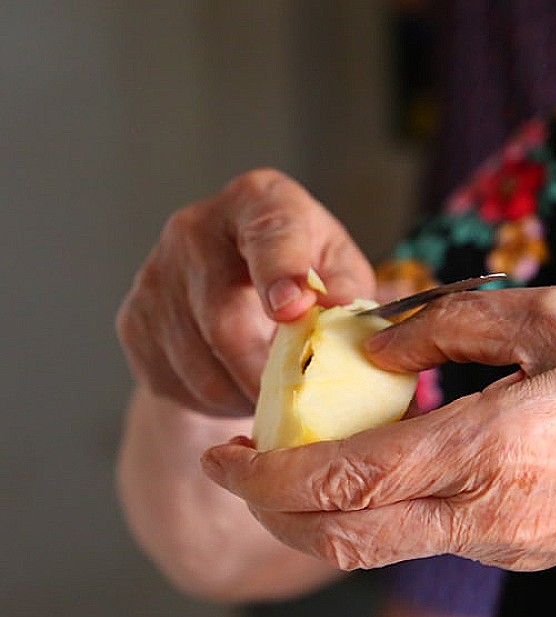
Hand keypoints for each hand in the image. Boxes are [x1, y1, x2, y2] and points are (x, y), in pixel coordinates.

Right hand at [116, 169, 375, 416]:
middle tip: (295, 396)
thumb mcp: (340, 270)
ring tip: (272, 391)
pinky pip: (177, 380)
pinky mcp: (134, 320)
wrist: (240, 293)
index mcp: (260, 202)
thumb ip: (345, 287)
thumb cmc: (305, 274)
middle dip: (264, 369)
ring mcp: (156, 273)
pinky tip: (237, 387)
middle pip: (226, 318)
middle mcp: (196, 228)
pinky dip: (215, 399)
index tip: (292, 310)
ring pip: (200, 361)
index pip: (269, 234)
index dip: (280, 272)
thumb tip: (338, 308)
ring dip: (242, 391)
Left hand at [200, 287, 555, 570]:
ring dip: (325, 510)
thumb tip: (382, 341)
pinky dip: (386, 507)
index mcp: (493, 450)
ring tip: (307, 453)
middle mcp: (490, 515)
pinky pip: (434, 538)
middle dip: (273, 510)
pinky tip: (395, 459)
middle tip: (241, 467)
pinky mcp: (527, 552)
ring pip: (383, 547)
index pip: (345, 481)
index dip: (268, 475)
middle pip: (343, 541)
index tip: (227, 451)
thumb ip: (457, 323)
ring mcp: (509, 545)